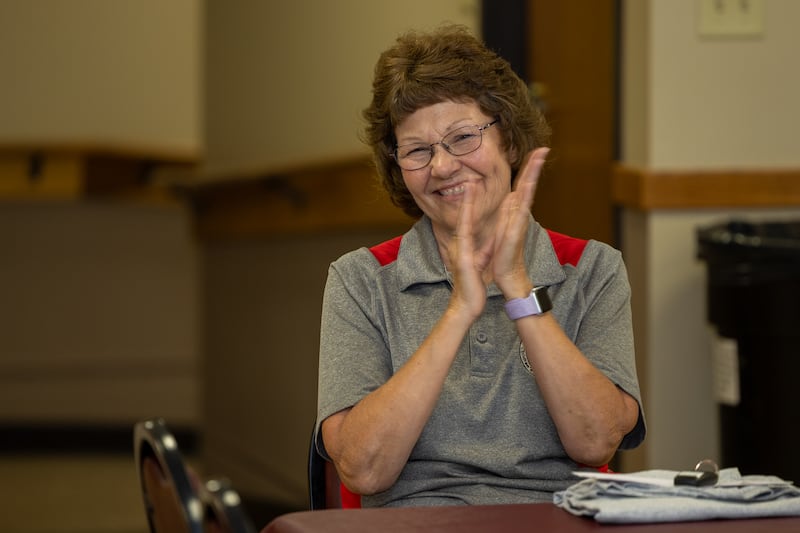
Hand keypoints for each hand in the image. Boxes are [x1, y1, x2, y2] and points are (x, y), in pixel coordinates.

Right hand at [445, 176, 490, 319]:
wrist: (465, 305)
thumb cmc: (471, 286)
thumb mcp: (480, 263)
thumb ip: (484, 251)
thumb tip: (491, 241)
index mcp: (465, 246)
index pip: (469, 221)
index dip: (471, 205)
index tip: (475, 189)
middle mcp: (460, 245)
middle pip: (463, 217)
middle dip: (467, 199)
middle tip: (472, 181)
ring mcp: (460, 250)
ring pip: (463, 222)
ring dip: (466, 205)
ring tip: (470, 187)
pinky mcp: (463, 256)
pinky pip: (465, 236)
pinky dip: (466, 222)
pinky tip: (469, 211)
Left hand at [492, 147, 548, 297]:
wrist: (508, 273)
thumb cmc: (504, 253)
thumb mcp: (502, 226)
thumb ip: (508, 211)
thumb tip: (511, 196)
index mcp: (514, 211)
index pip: (521, 185)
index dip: (527, 170)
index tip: (534, 153)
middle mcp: (520, 212)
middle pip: (528, 183)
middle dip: (534, 165)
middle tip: (543, 148)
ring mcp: (520, 218)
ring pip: (528, 191)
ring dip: (533, 173)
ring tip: (540, 156)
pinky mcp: (517, 227)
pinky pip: (523, 206)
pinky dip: (527, 192)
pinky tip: (529, 182)